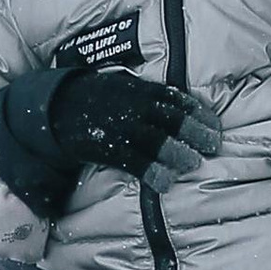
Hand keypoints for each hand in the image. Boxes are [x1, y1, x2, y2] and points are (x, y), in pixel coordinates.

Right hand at [49, 72, 225, 185]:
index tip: (214, 125)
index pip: (174, 98)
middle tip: (212, 145)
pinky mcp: (106, 146)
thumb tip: (182, 109)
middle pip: (170, 118)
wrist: (55, 107)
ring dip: (177, 152)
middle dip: (194, 132)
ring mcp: (118, 126)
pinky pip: (133, 161)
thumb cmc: (96, 99)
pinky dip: (151, 171)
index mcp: (138, 89)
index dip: (197, 112)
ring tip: (193, 163)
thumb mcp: (123, 86)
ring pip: (155, 140)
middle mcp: (131, 104)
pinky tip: (165, 182)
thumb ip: (148, 96)